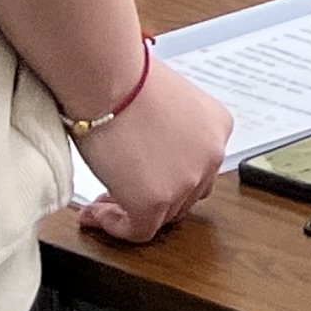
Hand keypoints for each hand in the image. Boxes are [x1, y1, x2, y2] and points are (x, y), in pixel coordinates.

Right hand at [72, 56, 230, 242]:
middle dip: (151, 198)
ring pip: (162, 216)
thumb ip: (169, 132)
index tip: (140, 176)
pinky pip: (138, 231)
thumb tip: (147, 154)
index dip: (168, 178)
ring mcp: (187, 180)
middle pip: (186, 195)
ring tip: (100, 204)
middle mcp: (212, 154)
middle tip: (116, 195)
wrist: (111, 79)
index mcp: (217, 127)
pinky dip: (114, 227)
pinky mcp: (156, 201)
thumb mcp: (168, 104)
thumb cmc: (128, 79)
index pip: (199, 167)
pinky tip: (93, 214)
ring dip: (129, 212)